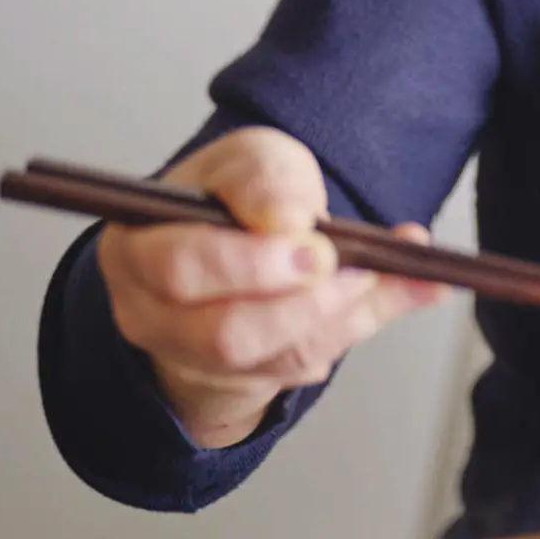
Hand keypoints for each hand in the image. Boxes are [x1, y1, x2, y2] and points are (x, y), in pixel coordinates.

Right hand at [98, 125, 448, 449]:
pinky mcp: (243, 378)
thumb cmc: (237, 197)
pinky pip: (299, 366)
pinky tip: (402, 289)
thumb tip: (293, 220)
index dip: (250, 262)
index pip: (180, 265)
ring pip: (268, 361)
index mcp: (138, 248)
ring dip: (333, 317)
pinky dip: (352, 325)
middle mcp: (154, 315)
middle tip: (348, 267)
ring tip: (377, 274)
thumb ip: (269, 182)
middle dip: (298, 304)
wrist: (245, 243)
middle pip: (222, 334)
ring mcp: (194, 358)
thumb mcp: (253, 160)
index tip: (311, 241)